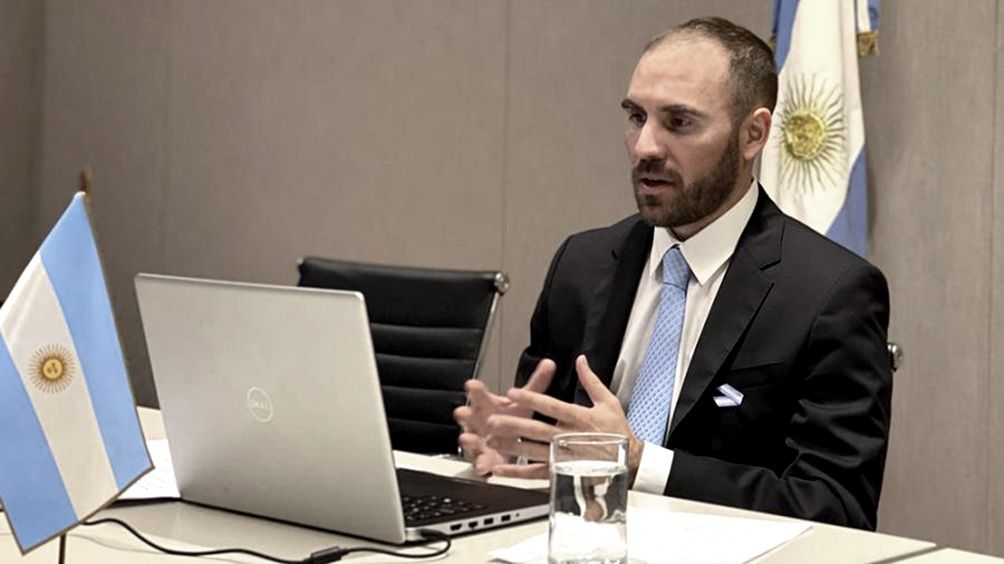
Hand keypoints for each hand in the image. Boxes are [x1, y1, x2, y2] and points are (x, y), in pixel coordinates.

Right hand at [453, 359, 554, 475]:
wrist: (504, 440)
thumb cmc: (511, 417)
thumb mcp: (524, 400)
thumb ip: (536, 383)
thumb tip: (550, 364)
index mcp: (489, 405)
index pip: (481, 395)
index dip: (476, 390)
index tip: (472, 384)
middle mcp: (480, 422)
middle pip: (470, 416)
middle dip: (466, 414)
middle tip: (462, 412)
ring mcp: (480, 441)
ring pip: (472, 440)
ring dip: (470, 440)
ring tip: (467, 439)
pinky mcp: (485, 459)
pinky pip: (482, 463)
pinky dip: (482, 465)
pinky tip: (483, 467)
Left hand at [485, 355, 644, 481]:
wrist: (631, 462)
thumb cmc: (618, 432)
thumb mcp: (608, 402)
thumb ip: (591, 381)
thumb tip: (581, 360)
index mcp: (580, 418)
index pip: (551, 406)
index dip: (532, 399)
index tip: (513, 392)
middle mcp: (570, 438)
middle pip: (537, 430)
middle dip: (514, 425)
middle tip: (493, 420)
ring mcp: (565, 457)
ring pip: (533, 452)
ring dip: (512, 447)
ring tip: (492, 441)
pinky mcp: (563, 473)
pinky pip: (537, 474)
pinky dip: (518, 473)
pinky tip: (501, 469)